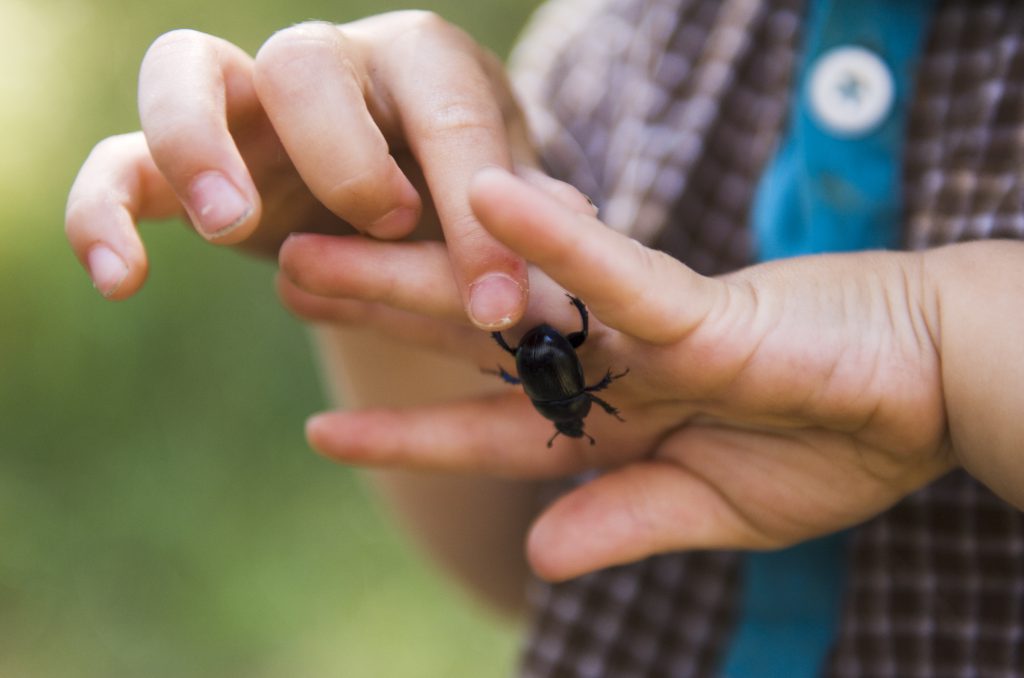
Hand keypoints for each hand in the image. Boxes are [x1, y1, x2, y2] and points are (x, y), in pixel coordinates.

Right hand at [65, 12, 590, 327]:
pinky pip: (120, 160)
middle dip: (341, 150)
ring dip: (197, 148)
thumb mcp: (509, 207)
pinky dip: (105, 209)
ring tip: (229, 228)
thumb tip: (572, 228)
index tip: (498, 308)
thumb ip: (530, 215)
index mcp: (425, 66)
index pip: (450, 122)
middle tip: (384, 224)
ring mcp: (245, 103)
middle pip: (303, 61)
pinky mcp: (184, 156)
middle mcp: (330, 65)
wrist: (397, 202)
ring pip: (184, 73)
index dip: (478, 211)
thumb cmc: (462, 198)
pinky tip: (122, 278)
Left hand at [292, 167, 955, 580]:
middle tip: (285, 276)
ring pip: (512, 299)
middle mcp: (612, 369)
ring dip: (415, 271)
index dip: (407, 431)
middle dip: (379, 313)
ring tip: (316, 246)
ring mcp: (646, 336)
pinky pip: (617, 273)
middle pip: (474, 340)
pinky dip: (558, 240)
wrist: (928, 390)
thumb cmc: (835, 446)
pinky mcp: (700, 310)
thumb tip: (542, 557)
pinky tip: (485, 199)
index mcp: (617, 424)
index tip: (325, 430)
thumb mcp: (719, 511)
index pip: (490, 429)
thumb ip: (626, 523)